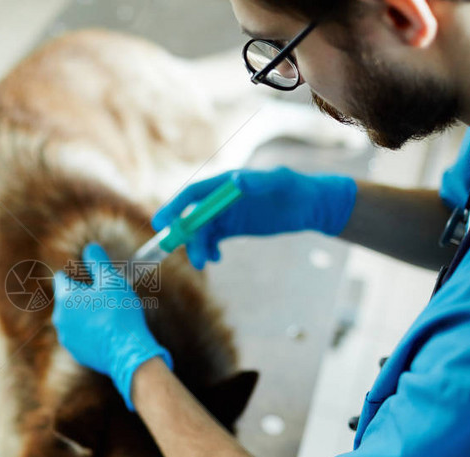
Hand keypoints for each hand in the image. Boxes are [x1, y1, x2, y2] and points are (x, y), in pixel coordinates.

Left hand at [52, 243, 172, 410]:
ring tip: (109, 315)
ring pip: (74, 318)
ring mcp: (66, 337)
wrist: (127, 350)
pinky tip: (109, 332)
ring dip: (87, 314)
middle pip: (68, 299)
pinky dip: (91, 332)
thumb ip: (97, 261)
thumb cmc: (119, 311)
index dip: (78, 275)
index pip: (62, 277)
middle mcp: (59, 318)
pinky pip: (81, 336)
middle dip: (83, 295)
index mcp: (64, 297)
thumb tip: (90, 247)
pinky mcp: (77, 353)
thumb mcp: (111, 279)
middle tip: (106, 297)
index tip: (94, 278)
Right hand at [152, 167, 357, 268]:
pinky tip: (217, 258)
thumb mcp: (280, 182)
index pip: (193, 194)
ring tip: (205, 262)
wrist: (307, 206)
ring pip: (201, 232)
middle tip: (195, 259)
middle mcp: (220, 199)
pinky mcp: (231, 228)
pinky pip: (212, 240)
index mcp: (225, 183)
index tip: (162, 222)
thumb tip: (237, 180)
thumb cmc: (295, 188)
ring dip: (198, 247)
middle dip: (189, 237)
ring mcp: (224, 214)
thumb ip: (258, 181)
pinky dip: (209, 250)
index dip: (175, 206)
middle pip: (194, 217)